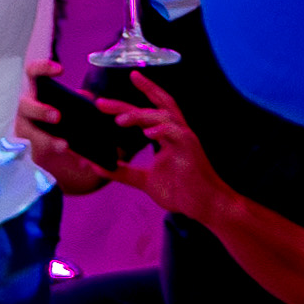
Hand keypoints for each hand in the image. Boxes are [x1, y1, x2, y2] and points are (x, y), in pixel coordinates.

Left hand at [87, 71, 225, 221]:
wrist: (206, 206)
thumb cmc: (182, 191)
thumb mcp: (145, 180)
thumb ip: (123, 171)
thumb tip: (97, 166)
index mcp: (166, 136)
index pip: (148, 111)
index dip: (131, 101)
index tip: (105, 97)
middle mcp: (176, 132)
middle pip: (156, 106)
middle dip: (129, 100)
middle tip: (101, 102)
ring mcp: (185, 139)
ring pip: (164, 116)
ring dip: (141, 115)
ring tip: (119, 120)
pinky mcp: (191, 149)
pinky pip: (177, 133)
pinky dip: (162, 130)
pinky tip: (148, 133)